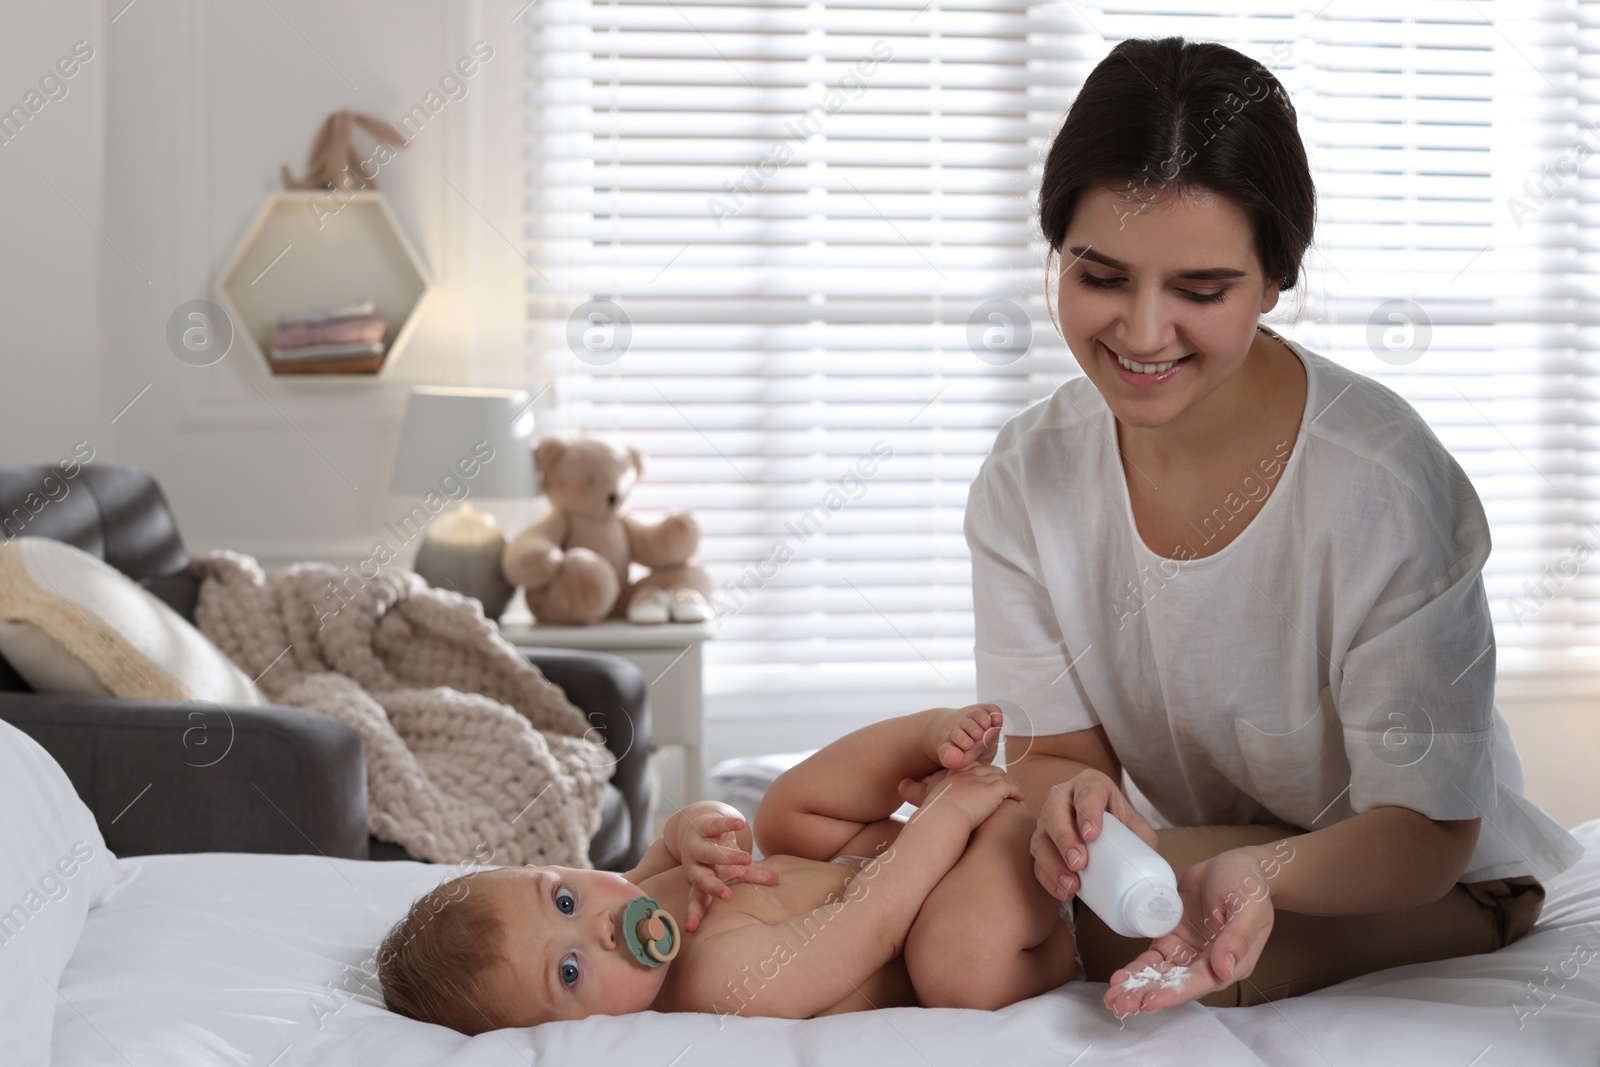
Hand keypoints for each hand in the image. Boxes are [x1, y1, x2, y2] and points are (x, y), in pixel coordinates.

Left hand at [674, 813, 779, 932]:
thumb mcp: (733, 869)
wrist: (697, 827)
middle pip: (701, 880)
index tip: (692, 928)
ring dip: (727, 857)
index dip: (694, 913)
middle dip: (713, 887)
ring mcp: (697, 846)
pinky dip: (727, 825)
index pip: (696, 900)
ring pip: (708, 853)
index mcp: (700, 881)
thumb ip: (753, 876)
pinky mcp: (702, 826)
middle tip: (728, 896)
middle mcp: (694, 866)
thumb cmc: (717, 857)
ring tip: (747, 859)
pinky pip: (714, 825)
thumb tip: (777, 880)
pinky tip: (741, 824)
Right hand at [898, 763, 1023, 830]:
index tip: (984, 774)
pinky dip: (1016, 791)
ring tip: (1014, 790)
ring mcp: (983, 781)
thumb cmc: (932, 812)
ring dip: (1008, 783)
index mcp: (954, 774)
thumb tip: (899, 784)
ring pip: (1000, 777)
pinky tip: (1019, 797)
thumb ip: (912, 789)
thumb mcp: (922, 795)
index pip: (970, 766)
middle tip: (1004, 781)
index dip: (979, 770)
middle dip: (996, 774)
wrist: (943, 817)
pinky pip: (1010, 787)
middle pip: (987, 769)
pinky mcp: (994, 790)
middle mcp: (969, 774)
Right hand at [1031, 768, 1158, 903]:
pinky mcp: (1041, 844)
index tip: (1093, 834)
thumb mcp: (1136, 826)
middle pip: (1054, 812)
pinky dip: (1049, 878)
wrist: (1104, 832)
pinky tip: (1064, 892)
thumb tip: (1150, 867)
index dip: (1087, 811)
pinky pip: (1036, 861)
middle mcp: (1063, 798)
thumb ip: (1143, 841)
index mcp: (1090, 785)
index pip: (1086, 791)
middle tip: (1079, 862)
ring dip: (1053, 863)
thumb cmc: (1121, 826)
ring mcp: (1047, 821)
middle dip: (1065, 839)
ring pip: (1040, 838)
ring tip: (1072, 884)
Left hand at [1103, 848, 1274, 1016]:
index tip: (1149, 1001)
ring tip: (1112, 998)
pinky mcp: (1173, 938)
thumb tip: (1224, 969)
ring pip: (1160, 974)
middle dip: (1147, 995)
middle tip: (1120, 1005)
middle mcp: (1208, 963)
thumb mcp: (1248, 907)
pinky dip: (1136, 968)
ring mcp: (1188, 951)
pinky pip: (1152, 958)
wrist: (1235, 865)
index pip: (1199, 983)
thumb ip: (1237, 938)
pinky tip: (1119, 977)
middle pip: (1175, 984)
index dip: (1173, 993)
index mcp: (1231, 963)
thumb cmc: (1248, 886)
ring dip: (1137, 986)